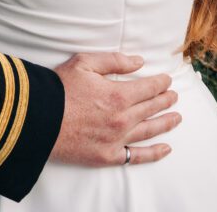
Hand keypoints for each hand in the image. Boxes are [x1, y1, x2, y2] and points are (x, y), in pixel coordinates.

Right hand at [51, 52, 180, 166]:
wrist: (39, 118)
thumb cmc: (60, 88)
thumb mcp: (85, 63)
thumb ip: (114, 60)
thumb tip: (139, 61)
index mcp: (118, 94)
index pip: (149, 88)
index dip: (160, 83)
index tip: (167, 80)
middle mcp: (122, 119)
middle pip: (151, 108)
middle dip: (165, 100)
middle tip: (174, 95)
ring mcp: (116, 140)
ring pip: (149, 131)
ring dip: (166, 123)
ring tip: (177, 117)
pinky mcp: (107, 156)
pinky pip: (137, 156)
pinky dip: (154, 153)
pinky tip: (166, 148)